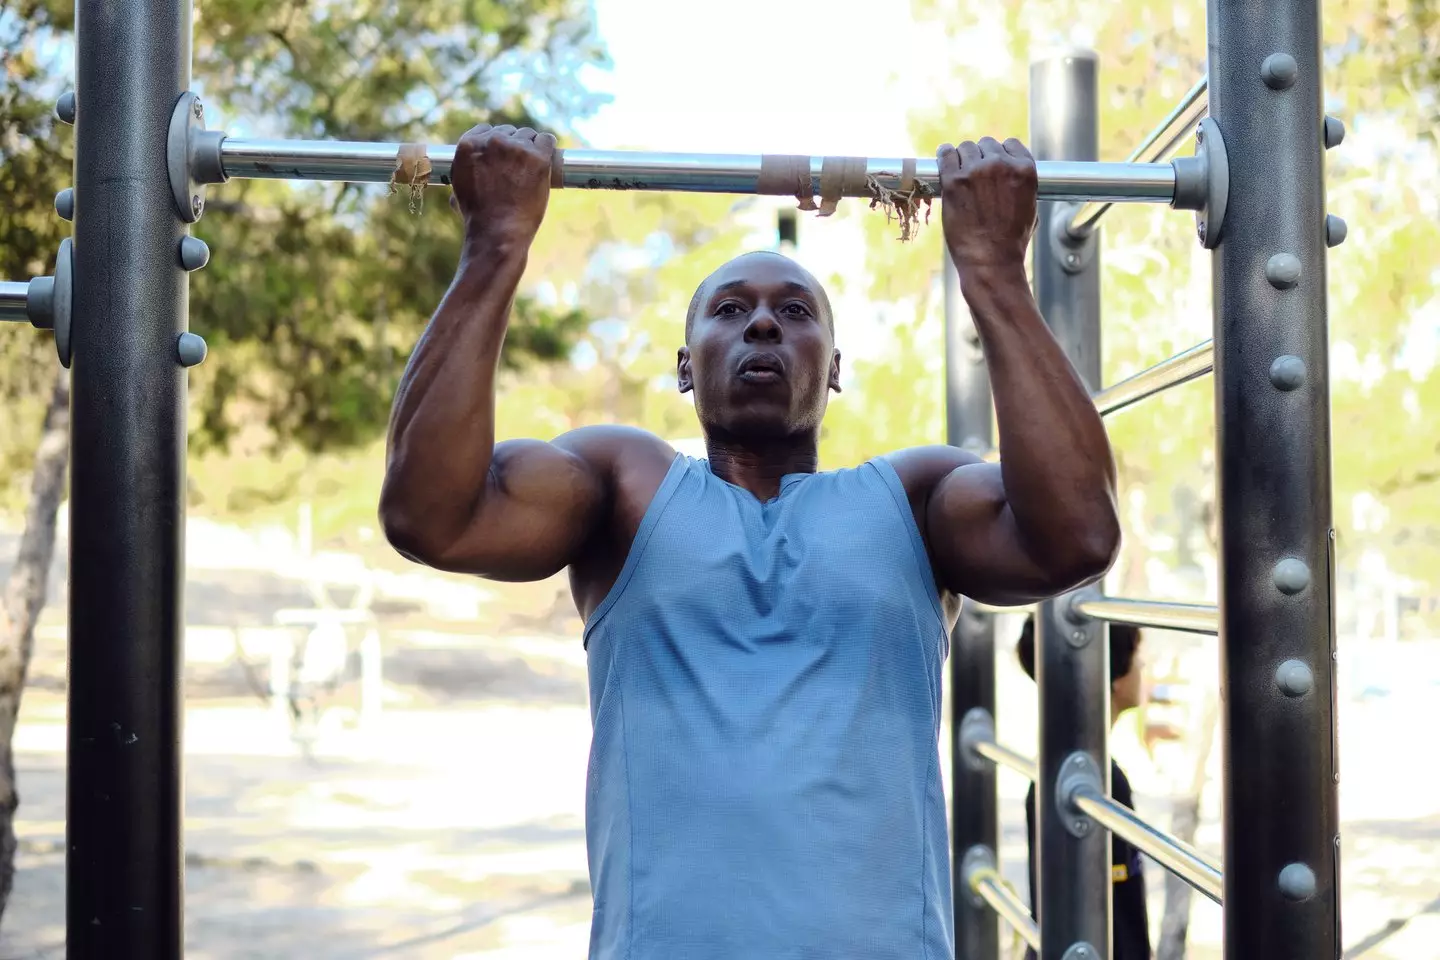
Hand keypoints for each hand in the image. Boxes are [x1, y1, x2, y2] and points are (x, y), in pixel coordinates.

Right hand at [449, 124, 556, 243]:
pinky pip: (547, 140)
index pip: (485, 130)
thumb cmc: (478, 217)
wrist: (498, 232)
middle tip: (518, 165)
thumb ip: (463, 171)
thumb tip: (468, 169)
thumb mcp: (459, 189)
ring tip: (531, 166)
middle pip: (508, 131)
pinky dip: (547, 147)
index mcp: (469, 145)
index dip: (494, 141)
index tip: (501, 152)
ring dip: (530, 147)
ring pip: (528, 135)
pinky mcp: (538, 157)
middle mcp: (492, 141)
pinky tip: (547, 157)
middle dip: (512, 145)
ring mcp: (516, 148)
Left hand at [936, 137, 1036, 273]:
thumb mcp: (1030, 207)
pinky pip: (946, 154)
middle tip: (974, 175)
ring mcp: (976, 171)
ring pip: (966, 147)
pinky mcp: (954, 181)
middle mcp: (1001, 165)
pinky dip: (944, 155)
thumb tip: (1010, 175)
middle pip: (987, 144)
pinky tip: (944, 159)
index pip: (1010, 144)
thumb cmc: (1011, 241)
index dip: (1001, 154)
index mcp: (1024, 170)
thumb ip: (1020, 184)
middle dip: (981, 157)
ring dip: (963, 157)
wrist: (991, 261)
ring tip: (959, 172)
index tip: (992, 164)